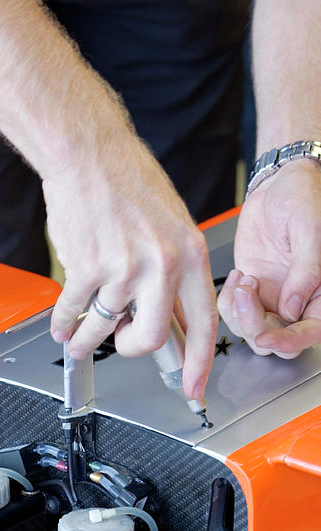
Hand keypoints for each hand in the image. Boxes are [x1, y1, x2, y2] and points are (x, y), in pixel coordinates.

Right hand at [46, 135, 217, 401]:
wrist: (87, 152)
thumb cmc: (127, 182)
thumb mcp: (171, 225)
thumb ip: (173, 272)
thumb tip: (168, 317)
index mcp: (188, 253)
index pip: (202, 322)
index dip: (198, 362)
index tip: (192, 386)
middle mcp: (160, 264)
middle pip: (149, 339)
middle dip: (130, 349)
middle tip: (121, 342)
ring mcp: (122, 268)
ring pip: (104, 329)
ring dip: (86, 339)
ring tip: (77, 336)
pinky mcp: (86, 267)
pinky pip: (73, 312)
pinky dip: (63, 323)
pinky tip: (62, 323)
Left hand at [218, 161, 320, 356]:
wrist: (280, 181)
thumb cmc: (306, 196)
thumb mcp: (310, 229)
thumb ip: (306, 271)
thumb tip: (292, 310)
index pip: (310, 332)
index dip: (288, 341)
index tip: (265, 336)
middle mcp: (301, 300)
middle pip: (278, 338)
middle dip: (256, 326)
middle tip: (246, 293)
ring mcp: (275, 297)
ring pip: (253, 330)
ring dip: (240, 313)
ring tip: (243, 279)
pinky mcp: (253, 290)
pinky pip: (235, 313)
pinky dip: (229, 302)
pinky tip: (238, 277)